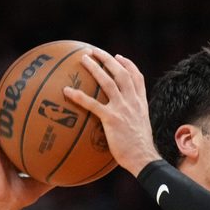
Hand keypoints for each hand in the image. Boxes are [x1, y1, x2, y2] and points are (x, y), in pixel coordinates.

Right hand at [0, 93, 51, 209]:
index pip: (25, 129)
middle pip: (13, 119)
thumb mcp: (45, 181)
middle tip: (26, 84)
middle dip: (18, 102)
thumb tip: (77, 167)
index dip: (31, 115)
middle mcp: (6, 144)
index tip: (41, 100)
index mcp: (18, 150)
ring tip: (7, 83)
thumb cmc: (23, 195)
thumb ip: (57, 171)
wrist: (4, 204)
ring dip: (1, 101)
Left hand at [64, 50, 160, 176]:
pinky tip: (66, 91)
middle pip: (121, 73)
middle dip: (107, 59)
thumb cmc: (140, 150)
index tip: (118, 57)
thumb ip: (133, 119)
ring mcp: (122, 109)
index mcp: (141, 103)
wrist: (143, 158)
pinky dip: (78, 96)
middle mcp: (133, 102)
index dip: (128, 64)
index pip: (137, 77)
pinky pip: (92, 104)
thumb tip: (122, 122)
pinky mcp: (111, 119)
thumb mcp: (141, 128)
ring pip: (107, 81)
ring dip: (95, 68)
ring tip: (83, 59)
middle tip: (94, 51)